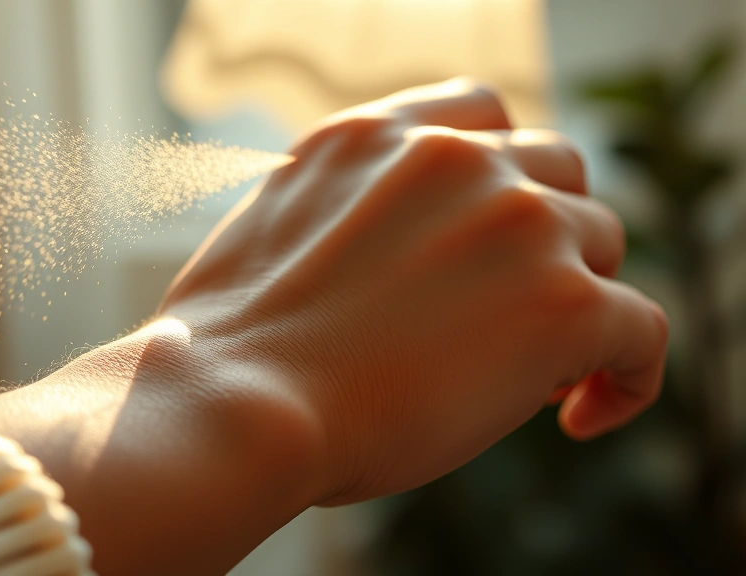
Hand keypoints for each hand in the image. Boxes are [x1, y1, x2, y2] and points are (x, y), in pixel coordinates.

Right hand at [158, 78, 668, 505]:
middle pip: (556, 177)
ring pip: (600, 245)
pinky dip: (627, 374)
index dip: (502, 177)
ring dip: (577, 302)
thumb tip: (395, 254)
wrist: (237, 404)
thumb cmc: (232, 352)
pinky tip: (585, 413)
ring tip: (532, 375)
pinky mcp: (562, 301)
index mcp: (372, 136)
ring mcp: (514, 221)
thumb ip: (346, 212)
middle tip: (507, 317)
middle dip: (544, 242)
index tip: (493, 237)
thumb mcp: (275, 234)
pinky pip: (641, 330)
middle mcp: (452, 157)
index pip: (481, 115)